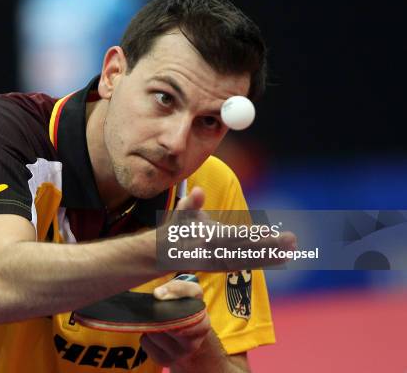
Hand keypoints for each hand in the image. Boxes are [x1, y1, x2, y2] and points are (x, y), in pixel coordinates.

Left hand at [140, 279, 210, 366]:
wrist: (186, 333)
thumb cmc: (186, 308)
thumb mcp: (189, 292)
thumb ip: (178, 288)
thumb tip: (158, 294)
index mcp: (203, 324)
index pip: (185, 317)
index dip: (170, 306)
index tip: (159, 296)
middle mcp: (193, 343)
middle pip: (166, 325)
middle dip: (158, 314)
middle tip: (156, 308)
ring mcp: (179, 354)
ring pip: (154, 333)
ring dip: (150, 324)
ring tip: (157, 320)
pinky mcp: (165, 360)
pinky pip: (146, 343)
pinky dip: (145, 335)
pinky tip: (154, 333)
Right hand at [160, 186, 297, 270]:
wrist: (164, 254)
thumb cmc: (177, 228)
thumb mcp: (182, 213)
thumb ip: (192, 202)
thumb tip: (198, 191)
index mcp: (208, 238)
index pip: (236, 237)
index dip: (254, 236)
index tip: (270, 231)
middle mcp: (216, 253)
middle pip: (247, 250)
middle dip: (270, 246)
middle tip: (292, 240)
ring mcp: (220, 262)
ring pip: (249, 260)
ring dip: (271, 256)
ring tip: (292, 250)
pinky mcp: (222, 267)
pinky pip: (245, 264)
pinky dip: (263, 261)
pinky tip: (281, 258)